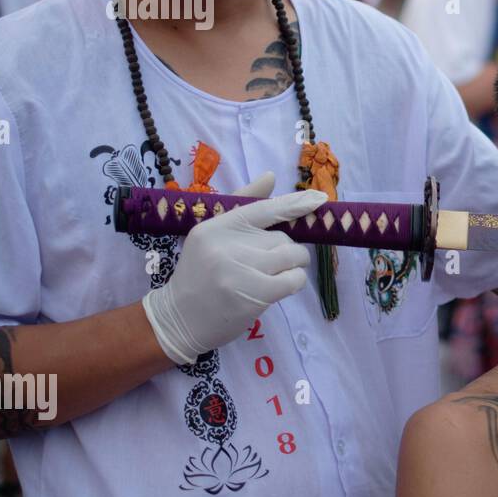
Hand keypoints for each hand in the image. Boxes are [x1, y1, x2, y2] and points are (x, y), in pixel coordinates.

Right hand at [142, 172, 326, 364]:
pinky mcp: (255, 294)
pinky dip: (294, 281)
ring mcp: (240, 270)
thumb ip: (243, 207)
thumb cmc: (200, 275)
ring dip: (293, 265)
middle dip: (284, 250)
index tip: (318, 198)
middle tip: (264, 266)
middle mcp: (226, 245)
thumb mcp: (212, 237)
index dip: (294, 203)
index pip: (262, 209)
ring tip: (274, 276)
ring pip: (292, 255)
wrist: (179, 320)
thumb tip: (271, 176)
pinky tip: (279, 288)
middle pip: (282, 237)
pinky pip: (294, 279)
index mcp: (215, 227)